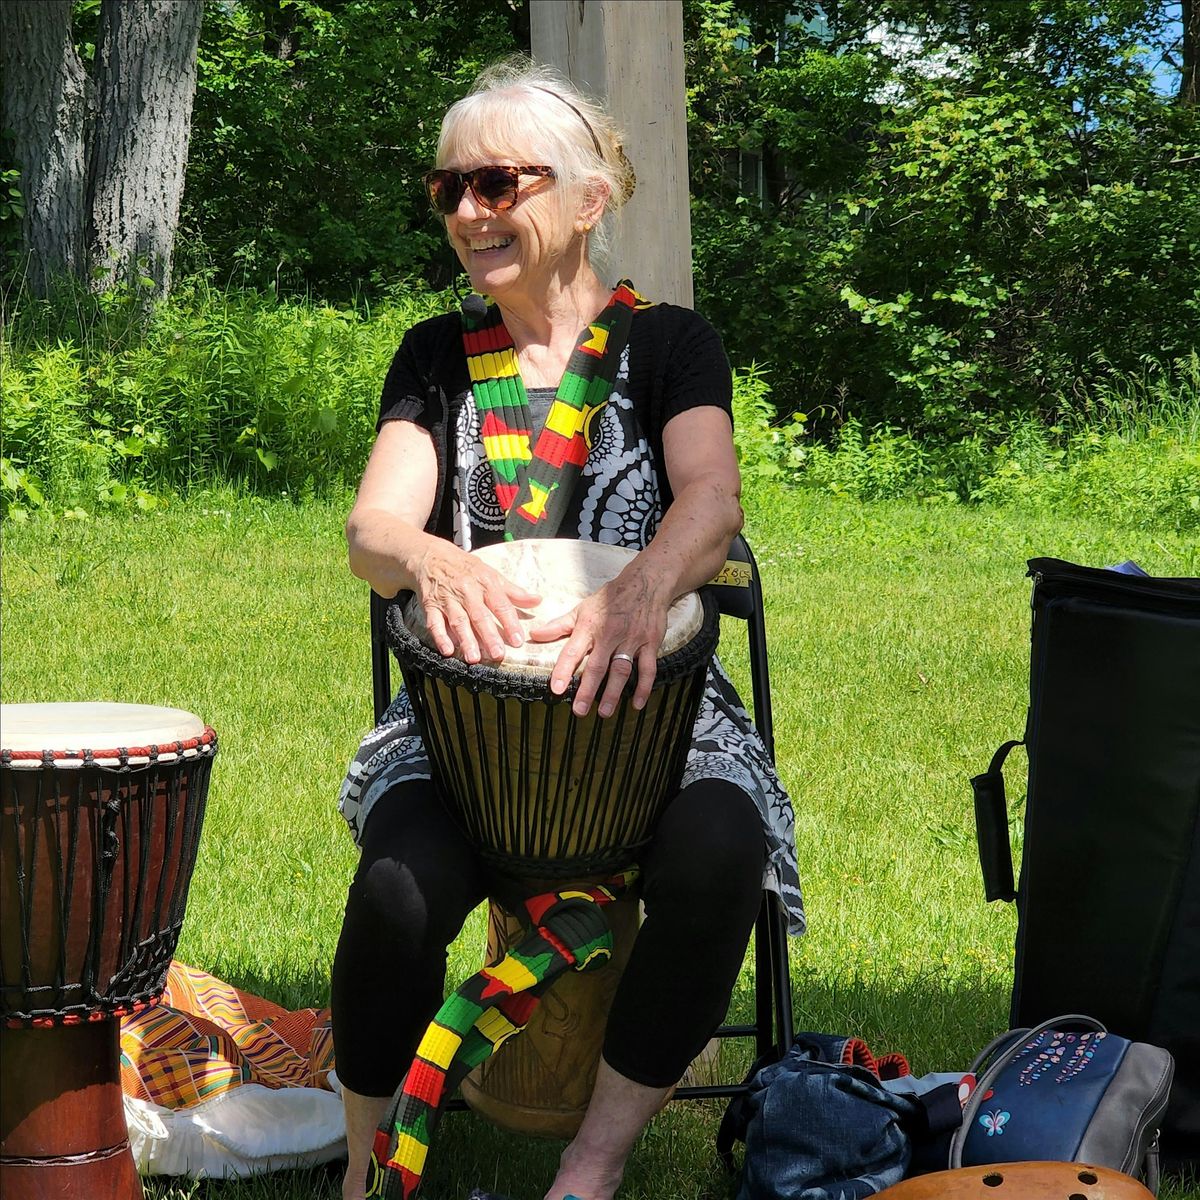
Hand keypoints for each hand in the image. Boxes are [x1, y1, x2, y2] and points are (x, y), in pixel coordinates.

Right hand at [413, 540, 540, 663]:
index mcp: (485, 583)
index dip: (509, 623)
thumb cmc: (466, 568)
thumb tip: (537, 601)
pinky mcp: (430, 605)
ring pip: (458, 621)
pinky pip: (434, 622)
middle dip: (489, 636)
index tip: (517, 640)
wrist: (431, 556)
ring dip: (466, 640)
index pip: (500, 604)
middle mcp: (467, 591)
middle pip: (479, 615)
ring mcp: (448, 599)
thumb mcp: (492, 574)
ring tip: (474, 658)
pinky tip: (447, 650)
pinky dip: (439, 637)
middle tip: (498, 654)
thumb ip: (514, 592)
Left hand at [529, 563, 670, 717]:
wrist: (646, 582)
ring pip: (622, 669)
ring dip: (613, 692)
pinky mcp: (650, 642)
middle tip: (579, 711)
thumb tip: (534, 635)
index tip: (556, 689)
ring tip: (604, 712)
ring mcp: (632, 639)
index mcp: (589, 626)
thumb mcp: (582, 608)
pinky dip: (643, 687)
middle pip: (598, 666)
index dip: (563, 670)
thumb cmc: (610, 598)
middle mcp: (610, 634)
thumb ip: (559, 625)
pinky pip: (648, 668)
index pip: (573, 651)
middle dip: (588, 690)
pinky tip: (637, 704)